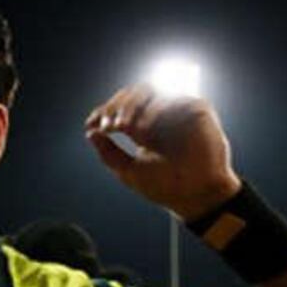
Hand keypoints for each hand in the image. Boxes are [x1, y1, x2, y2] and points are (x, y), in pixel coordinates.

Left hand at [85, 84, 240, 220]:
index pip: (120, 108)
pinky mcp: (196, 109)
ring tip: (122, 126)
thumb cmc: (166, 187)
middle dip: (114, 107)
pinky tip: (143, 129)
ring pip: (146, 90)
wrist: (195, 196)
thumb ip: (109, 153)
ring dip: (129, 105)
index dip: (104, 112)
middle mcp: (159, 117)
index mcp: (144, 128)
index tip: (90, 124)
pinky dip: (153, 110)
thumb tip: (90, 134)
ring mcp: (177, 111)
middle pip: (130, 95)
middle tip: (108, 125)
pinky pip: (171, 98)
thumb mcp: (129, 172)